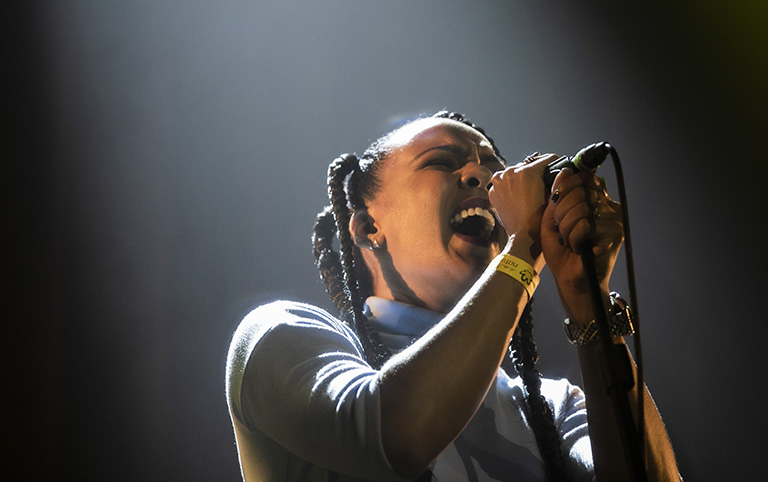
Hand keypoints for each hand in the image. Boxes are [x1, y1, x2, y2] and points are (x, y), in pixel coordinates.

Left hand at [489, 154, 556, 261]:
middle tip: (541, 187)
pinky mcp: (493, 191)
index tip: (556, 169)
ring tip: (529, 194)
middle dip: (535, 174)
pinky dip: (511, 188)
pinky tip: (518, 199)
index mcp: (527, 171)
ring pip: (515, 173)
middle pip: (529, 166)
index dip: (554, 165)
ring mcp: (499, 181)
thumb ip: (555, 179)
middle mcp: (510, 172)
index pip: (546, 159)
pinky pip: (505, 183)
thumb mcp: (554, 196)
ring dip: (522, 180)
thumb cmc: (540, 220)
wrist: (524, 237)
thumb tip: (559, 171)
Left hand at [541, 169, 623, 316]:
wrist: (569, 279)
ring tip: (569, 241)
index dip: (565, 188)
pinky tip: (577, 248)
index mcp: (593, 200)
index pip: (582, 178)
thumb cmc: (560, 251)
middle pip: (579, 190)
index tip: (556, 204)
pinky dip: (574, 238)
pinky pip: (585, 225)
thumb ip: (558, 195)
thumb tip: (565, 171)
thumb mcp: (551, 219)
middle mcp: (607, 206)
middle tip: (561, 230)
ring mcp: (613, 219)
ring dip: (566, 228)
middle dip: (561, 212)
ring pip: (581, 208)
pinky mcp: (614, 233)